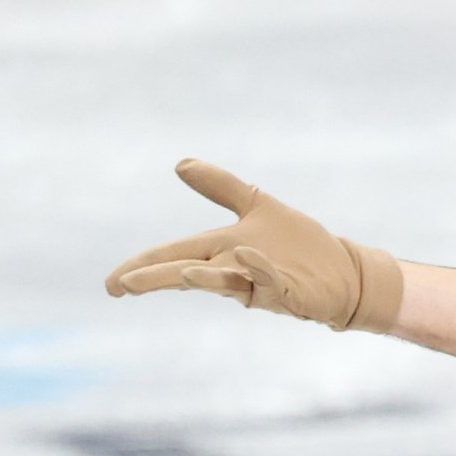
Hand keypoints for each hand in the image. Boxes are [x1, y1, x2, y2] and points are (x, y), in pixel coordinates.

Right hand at [103, 159, 404, 331]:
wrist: (344, 272)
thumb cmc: (299, 247)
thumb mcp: (257, 205)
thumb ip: (220, 187)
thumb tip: (181, 164)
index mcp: (221, 250)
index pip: (173, 256)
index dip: (143, 268)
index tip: (111, 284)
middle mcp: (235, 270)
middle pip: (187, 272)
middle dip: (155, 278)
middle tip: (120, 287)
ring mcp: (261, 283)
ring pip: (227, 281)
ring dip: (206, 277)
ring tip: (182, 275)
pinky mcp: (291, 291)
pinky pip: (272, 283)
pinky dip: (260, 272)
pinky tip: (249, 258)